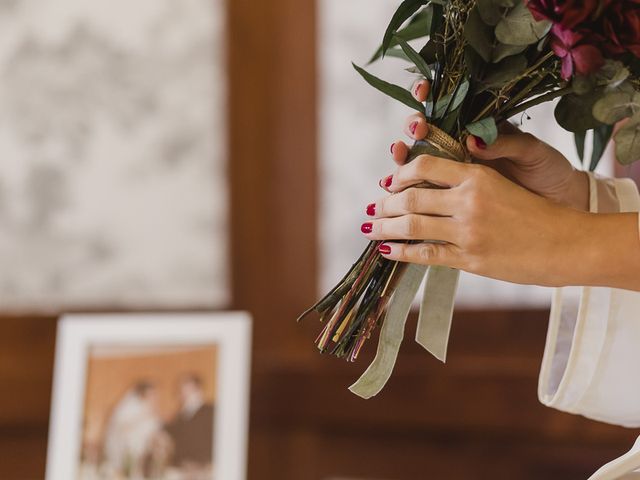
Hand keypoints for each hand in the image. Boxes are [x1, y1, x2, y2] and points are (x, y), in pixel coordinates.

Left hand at [363, 155, 596, 286]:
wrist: (566, 244)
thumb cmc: (536, 214)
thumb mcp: (501, 186)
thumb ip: (466, 185)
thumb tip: (427, 190)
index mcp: (477, 176)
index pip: (424, 167)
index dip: (399, 174)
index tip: (388, 182)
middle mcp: (468, 200)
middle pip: (410, 198)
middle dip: (385, 204)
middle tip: (373, 208)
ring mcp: (468, 231)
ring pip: (412, 226)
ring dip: (385, 227)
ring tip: (370, 229)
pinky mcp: (470, 259)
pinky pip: (425, 254)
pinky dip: (401, 252)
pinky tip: (387, 251)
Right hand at [391, 79, 589, 210]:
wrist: (554, 201)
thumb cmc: (545, 170)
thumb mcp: (532, 152)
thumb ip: (505, 143)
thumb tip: (474, 140)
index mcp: (478, 126)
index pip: (447, 105)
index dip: (429, 94)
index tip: (422, 91)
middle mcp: (459, 145)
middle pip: (424, 131)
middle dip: (413, 126)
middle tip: (417, 129)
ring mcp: (452, 171)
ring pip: (417, 159)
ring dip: (403, 154)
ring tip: (399, 152)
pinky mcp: (449, 196)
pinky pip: (423, 189)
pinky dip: (406, 186)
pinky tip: (395, 184)